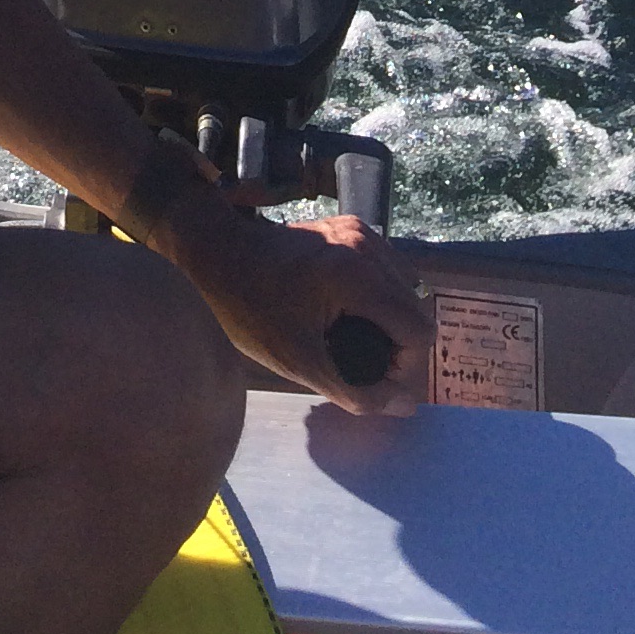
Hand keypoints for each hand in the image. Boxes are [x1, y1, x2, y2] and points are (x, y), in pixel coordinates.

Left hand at [153, 195, 430, 415]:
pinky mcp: (348, 228)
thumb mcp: (300, 360)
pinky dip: (377, 297)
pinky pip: (384, 270)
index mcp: (357, 275)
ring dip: (389, 321)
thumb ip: (357, 390)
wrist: (216, 252)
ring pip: (404, 289)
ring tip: (355, 342)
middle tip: (361, 365)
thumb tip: (405, 406)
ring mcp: (358, 232)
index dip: (404, 368)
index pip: (418, 332)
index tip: (373, 380)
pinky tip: (349, 315)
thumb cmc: (249, 308)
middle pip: (415, 309)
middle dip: (397, 346)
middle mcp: (366, 245)